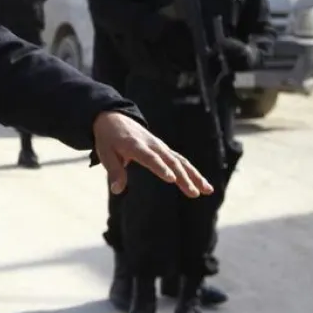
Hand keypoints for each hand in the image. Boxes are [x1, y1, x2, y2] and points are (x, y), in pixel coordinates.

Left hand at [92, 111, 214, 197]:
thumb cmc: (108, 139)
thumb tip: (117, 190)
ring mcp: (161, 147)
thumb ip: (114, 172)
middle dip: (183, 178)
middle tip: (193, 193)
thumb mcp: (105, 154)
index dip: (161, 168)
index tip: (171, 179)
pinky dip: (193, 172)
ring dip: (195, 176)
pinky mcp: (165, 149)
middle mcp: (153, 145)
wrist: (115, 118)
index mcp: (136, 145)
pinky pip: (181, 161)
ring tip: (207, 191)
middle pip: (171, 162)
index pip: (150, 158)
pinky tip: (203, 185)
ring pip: (181, 161)